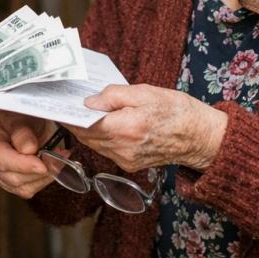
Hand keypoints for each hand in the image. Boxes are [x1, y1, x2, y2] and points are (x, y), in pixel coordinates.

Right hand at [0, 109, 58, 198]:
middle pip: (13, 177)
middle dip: (37, 171)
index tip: (41, 165)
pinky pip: (29, 189)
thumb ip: (22, 131)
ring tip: (57, 158)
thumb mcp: (19, 115)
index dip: (22, 165)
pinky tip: (53, 166)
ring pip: (23, 188)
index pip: (0, 160)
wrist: (19, 120)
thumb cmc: (16, 115)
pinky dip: (44, 180)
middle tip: (57, 157)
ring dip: (44, 176)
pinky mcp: (12, 184)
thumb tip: (30, 149)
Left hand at [69, 84, 227, 172]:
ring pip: (94, 144)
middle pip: (87, 136)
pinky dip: (99, 138)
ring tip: (80, 113)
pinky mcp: (130, 164)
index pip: (86, 124)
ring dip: (86, 130)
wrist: (199, 137)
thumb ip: (114, 96)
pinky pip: (106, 150)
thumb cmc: (176, 110)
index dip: (70, 115)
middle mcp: (123, 149)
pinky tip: (100, 124)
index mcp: (126, 128)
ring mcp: (126, 160)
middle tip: (65, 106)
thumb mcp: (145, 92)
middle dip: (75, 122)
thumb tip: (89, 102)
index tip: (59, 105)